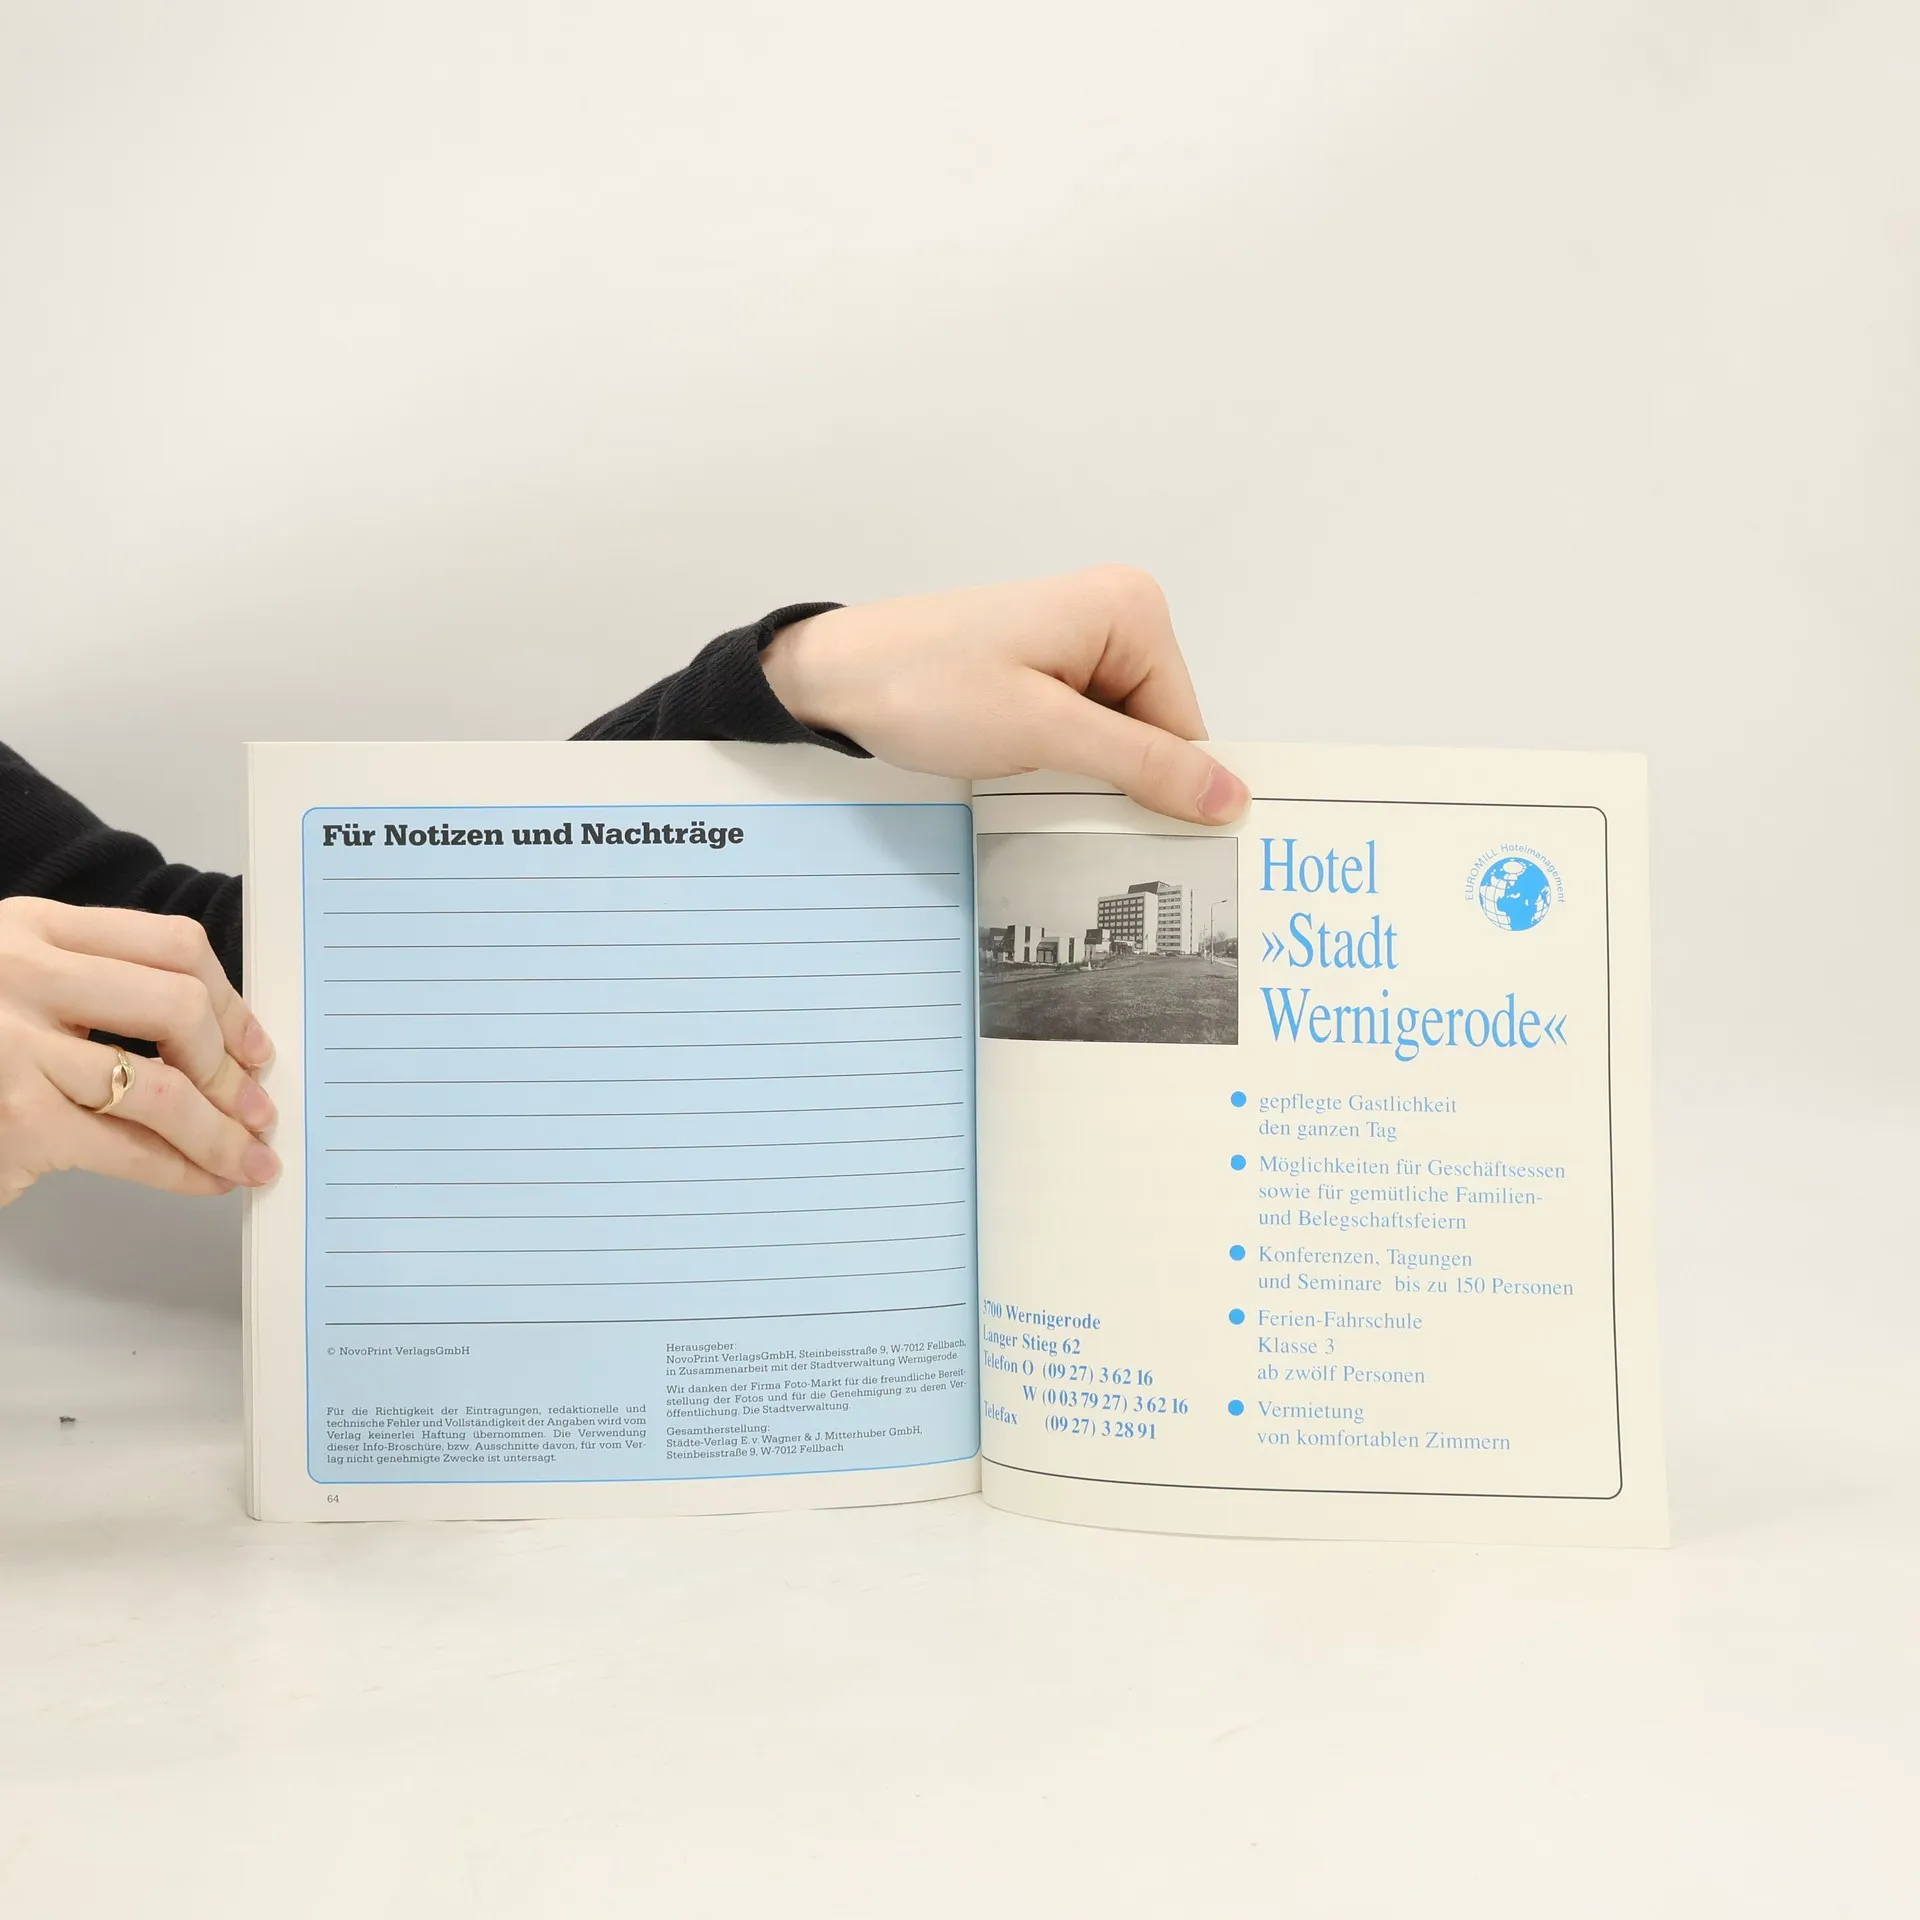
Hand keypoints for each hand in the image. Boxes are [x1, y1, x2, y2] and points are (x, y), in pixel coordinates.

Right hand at [0, 898, 278, 1206]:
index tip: (255, 1046)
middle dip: (231, 1068)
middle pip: (177, 1007)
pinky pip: (128, 1148)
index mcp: (36, 929)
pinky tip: (207, 1180)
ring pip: (162, 1088)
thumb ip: (103, 985)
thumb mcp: (24, 983)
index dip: (231, 1001)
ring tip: (249, 1156)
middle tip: (257, 1107)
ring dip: (221, 1131)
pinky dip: (183, 1170)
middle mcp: (22, 975)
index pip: (172, 944)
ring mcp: (12, 1047)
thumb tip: (226, 1039)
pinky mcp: (15, 1119)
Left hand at [760, 566, 1251, 823]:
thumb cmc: (928, 690)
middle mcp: (1118, 616)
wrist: (835, 677)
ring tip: (1034, 786)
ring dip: (1087, 777)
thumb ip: (1142, 764)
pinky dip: (1063, 766)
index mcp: (1131, 612)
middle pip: (1158, 733)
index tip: (1128, 835)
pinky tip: (1024, 776)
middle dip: (1119, 781)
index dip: (1163, 786)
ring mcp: (1081, 643)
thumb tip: (1231, 798)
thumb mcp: (1044, 732)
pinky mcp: (1049, 671)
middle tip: (1064, 808)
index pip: (1186, 727)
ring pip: (1121, 742)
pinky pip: (1086, 734)